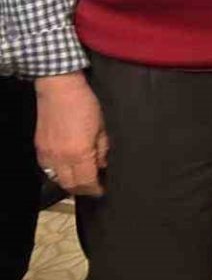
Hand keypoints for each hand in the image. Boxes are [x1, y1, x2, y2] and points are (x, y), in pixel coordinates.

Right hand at [35, 72, 107, 196]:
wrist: (59, 89)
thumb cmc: (84, 104)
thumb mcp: (102, 126)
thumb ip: (102, 149)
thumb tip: (102, 164)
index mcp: (79, 153)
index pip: (86, 181)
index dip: (96, 189)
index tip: (103, 190)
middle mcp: (60, 158)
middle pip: (70, 185)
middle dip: (83, 189)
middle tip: (94, 186)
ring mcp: (47, 154)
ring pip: (57, 179)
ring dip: (70, 183)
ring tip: (82, 178)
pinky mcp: (40, 148)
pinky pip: (47, 169)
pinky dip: (58, 173)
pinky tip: (67, 167)